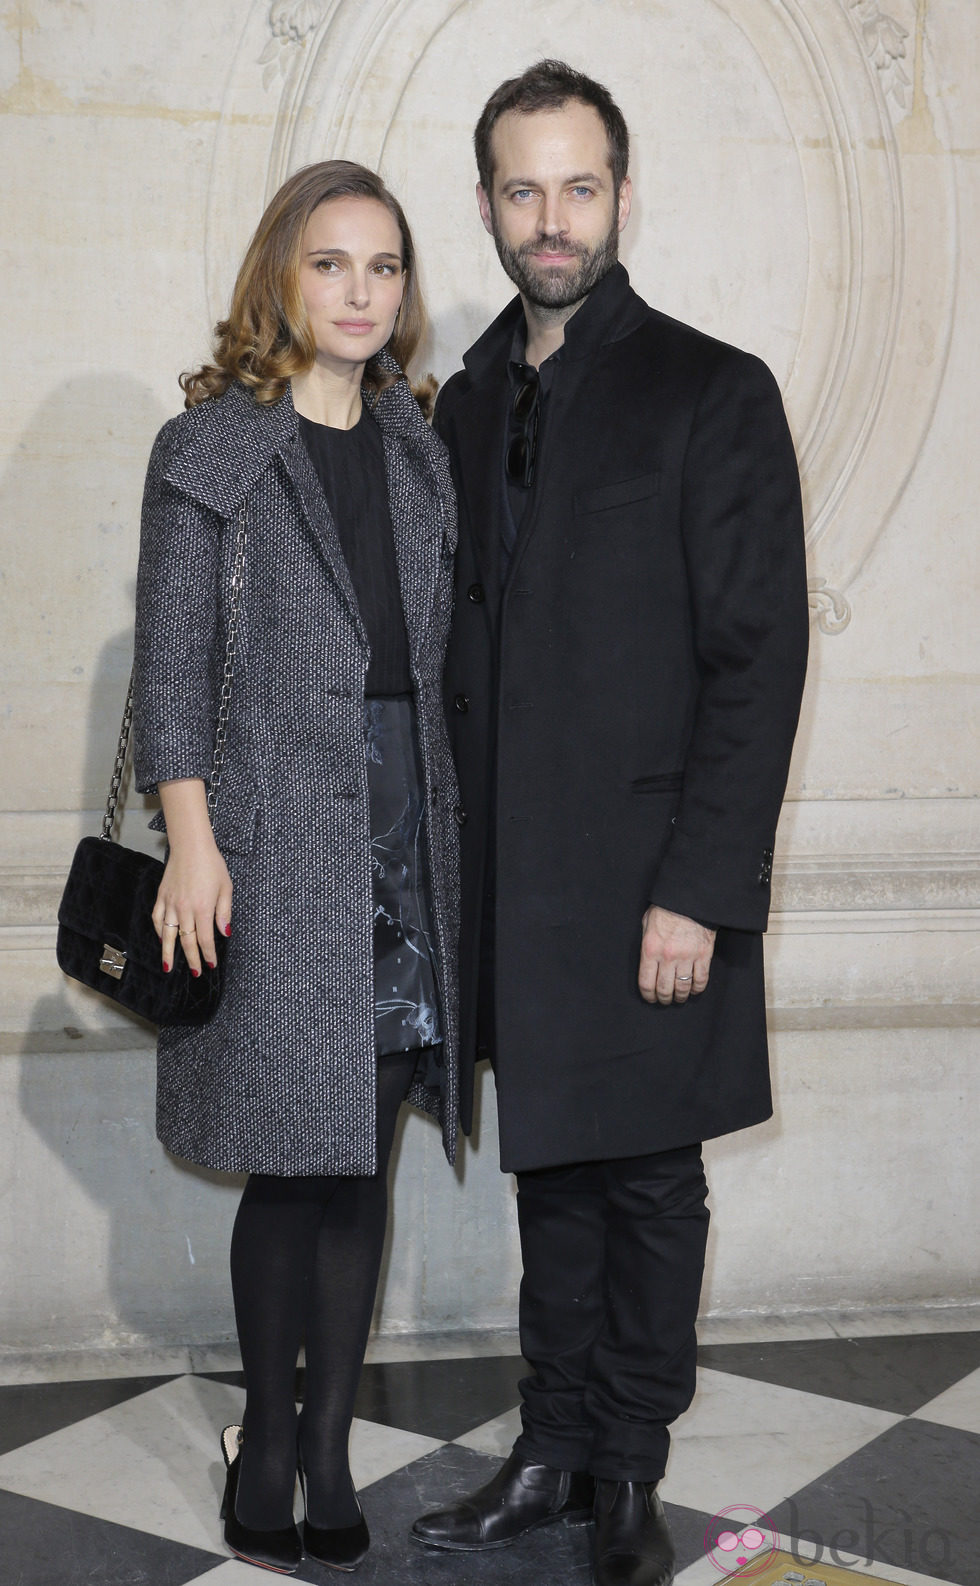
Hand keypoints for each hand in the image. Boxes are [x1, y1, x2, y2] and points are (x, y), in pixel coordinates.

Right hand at [152, 839, 231, 976]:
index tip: (210, 964)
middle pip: (186, 941)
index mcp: (203, 908)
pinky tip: (162, 940)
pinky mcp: (161, 897)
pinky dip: (158, 932)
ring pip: (168, 934)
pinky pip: (157, 919)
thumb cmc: (211, 865)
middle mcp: (184, 909)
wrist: (191, 847)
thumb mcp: (226, 887)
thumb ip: (224, 912)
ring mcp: (170, 903)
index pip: (205, 939)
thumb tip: (225, 933)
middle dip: (192, 959)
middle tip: (196, 972)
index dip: (208, 954)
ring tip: (168, 966)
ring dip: (168, 952)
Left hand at [639, 906, 715, 1005]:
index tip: (651, 998)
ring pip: (683, 987)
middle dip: (664, 999)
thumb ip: (646, 942)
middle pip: (665, 989)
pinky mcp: (703, 955)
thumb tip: (647, 959)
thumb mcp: (647, 923)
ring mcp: (687, 957)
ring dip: (681, 996)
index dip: (648, 995)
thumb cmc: (666, 909)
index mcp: (650, 949)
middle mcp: (667, 957)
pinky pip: (701, 980)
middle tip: (665, 1000)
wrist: (691, 898)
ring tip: (680, 997)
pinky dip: (697, 989)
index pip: (646, 983)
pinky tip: (694, 990)